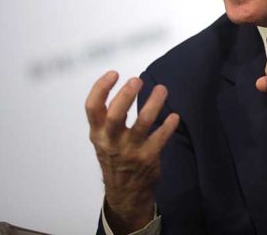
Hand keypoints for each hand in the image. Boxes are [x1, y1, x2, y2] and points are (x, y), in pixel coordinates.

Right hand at [85, 71, 179, 233]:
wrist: (124, 194)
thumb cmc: (114, 158)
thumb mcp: (102, 139)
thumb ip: (106, 118)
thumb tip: (124, 87)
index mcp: (98, 133)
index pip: (92, 108)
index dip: (101, 88)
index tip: (114, 73)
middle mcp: (111, 141)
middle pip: (115, 115)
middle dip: (126, 95)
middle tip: (137, 80)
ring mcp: (130, 151)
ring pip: (142, 123)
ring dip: (153, 104)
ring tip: (162, 89)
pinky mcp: (148, 158)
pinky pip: (161, 138)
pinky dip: (169, 125)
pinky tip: (174, 116)